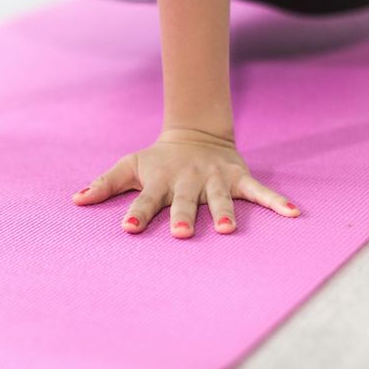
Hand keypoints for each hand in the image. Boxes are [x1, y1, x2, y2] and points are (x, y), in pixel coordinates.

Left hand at [71, 126, 299, 237]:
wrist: (195, 134)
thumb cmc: (157, 160)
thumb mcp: (129, 166)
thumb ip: (104, 184)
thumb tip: (74, 200)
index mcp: (159, 181)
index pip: (145, 199)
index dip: (136, 213)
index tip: (128, 228)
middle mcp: (187, 181)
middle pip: (184, 202)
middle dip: (182, 216)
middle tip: (180, 234)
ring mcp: (214, 179)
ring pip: (220, 198)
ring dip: (225, 212)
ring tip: (229, 230)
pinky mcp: (238, 178)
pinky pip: (259, 192)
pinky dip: (276, 202)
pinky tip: (293, 214)